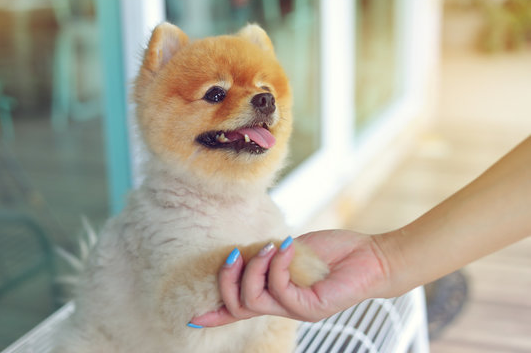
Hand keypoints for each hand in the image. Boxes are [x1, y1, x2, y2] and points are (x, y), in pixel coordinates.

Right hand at [189, 229, 391, 326]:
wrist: (371, 257)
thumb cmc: (334, 253)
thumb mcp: (293, 252)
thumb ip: (269, 257)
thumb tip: (247, 253)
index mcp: (276, 295)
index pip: (239, 309)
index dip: (215, 313)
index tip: (193, 317)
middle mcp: (282, 307)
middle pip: (237, 306)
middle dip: (226, 279)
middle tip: (234, 254)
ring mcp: (296, 309)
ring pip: (252, 300)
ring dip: (253, 269)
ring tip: (268, 247)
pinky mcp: (310, 307)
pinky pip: (280, 288)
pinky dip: (279, 264)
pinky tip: (290, 247)